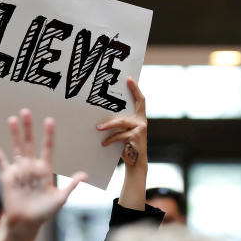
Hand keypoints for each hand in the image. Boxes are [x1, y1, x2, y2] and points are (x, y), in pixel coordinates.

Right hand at [0, 108, 84, 236]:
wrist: (26, 222)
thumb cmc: (44, 212)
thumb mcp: (60, 199)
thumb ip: (70, 186)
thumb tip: (84, 175)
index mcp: (45, 169)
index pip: (47, 148)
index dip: (48, 135)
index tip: (49, 120)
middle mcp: (32, 166)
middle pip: (30, 143)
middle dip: (28, 128)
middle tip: (26, 111)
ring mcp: (19, 170)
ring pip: (16, 148)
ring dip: (14, 134)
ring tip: (12, 119)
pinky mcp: (7, 176)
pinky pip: (1, 161)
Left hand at [97, 77, 146, 209]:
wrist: (136, 161)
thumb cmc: (127, 144)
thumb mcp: (124, 131)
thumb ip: (120, 123)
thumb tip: (102, 114)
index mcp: (139, 117)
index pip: (140, 100)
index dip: (135, 89)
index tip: (129, 78)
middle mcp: (142, 121)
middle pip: (132, 107)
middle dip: (124, 100)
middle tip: (111, 97)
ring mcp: (140, 129)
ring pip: (121, 123)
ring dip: (108, 125)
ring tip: (98, 128)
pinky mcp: (135, 138)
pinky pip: (119, 136)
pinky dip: (110, 139)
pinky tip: (103, 143)